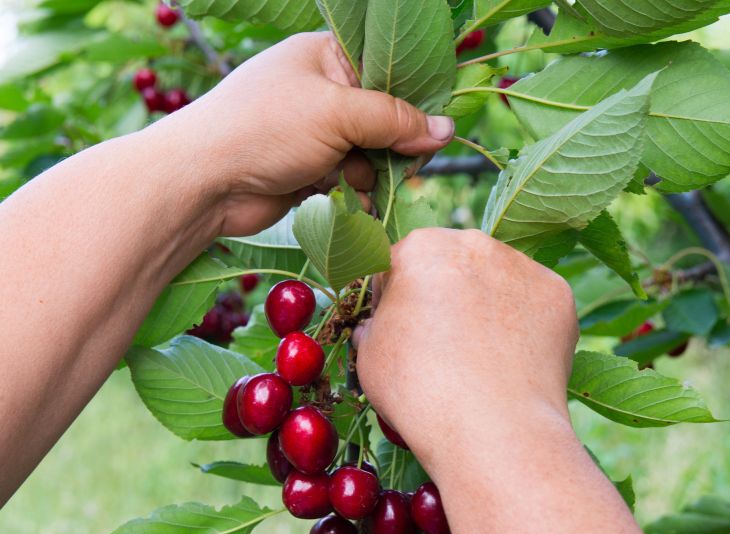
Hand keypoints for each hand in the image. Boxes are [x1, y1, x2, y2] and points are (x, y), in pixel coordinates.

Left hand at [157, 32, 454, 236]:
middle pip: (383, 117)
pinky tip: (347, 201)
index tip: (437, 127)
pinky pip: (348, 180)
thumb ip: (394, 120)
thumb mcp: (338, 113)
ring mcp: (313, 133)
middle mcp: (321, 91)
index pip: (388, 70)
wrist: (204, 182)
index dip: (415, 98)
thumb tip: (447, 130)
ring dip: (370, 174)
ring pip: (369, 154)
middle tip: (404, 164)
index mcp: (326, 57)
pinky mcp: (307, 170)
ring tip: (355, 181)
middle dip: (393, 145)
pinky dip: (351, 194)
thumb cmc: (266, 129)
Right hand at [353, 228, 578, 466]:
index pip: (399, 265)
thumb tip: (379, 325)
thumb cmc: (420, 392)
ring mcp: (522, 266)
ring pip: (495, 280)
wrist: (493, 430)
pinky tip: (511, 361)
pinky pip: (531, 304)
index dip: (392, 300)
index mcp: (421, 247)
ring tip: (480, 359)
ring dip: (484, 305)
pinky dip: (522, 325)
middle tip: (441, 346)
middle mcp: (475, 244)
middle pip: (450, 265)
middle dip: (443, 295)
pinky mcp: (558, 294)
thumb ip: (372, 326)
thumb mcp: (368, 357)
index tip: (398, 331)